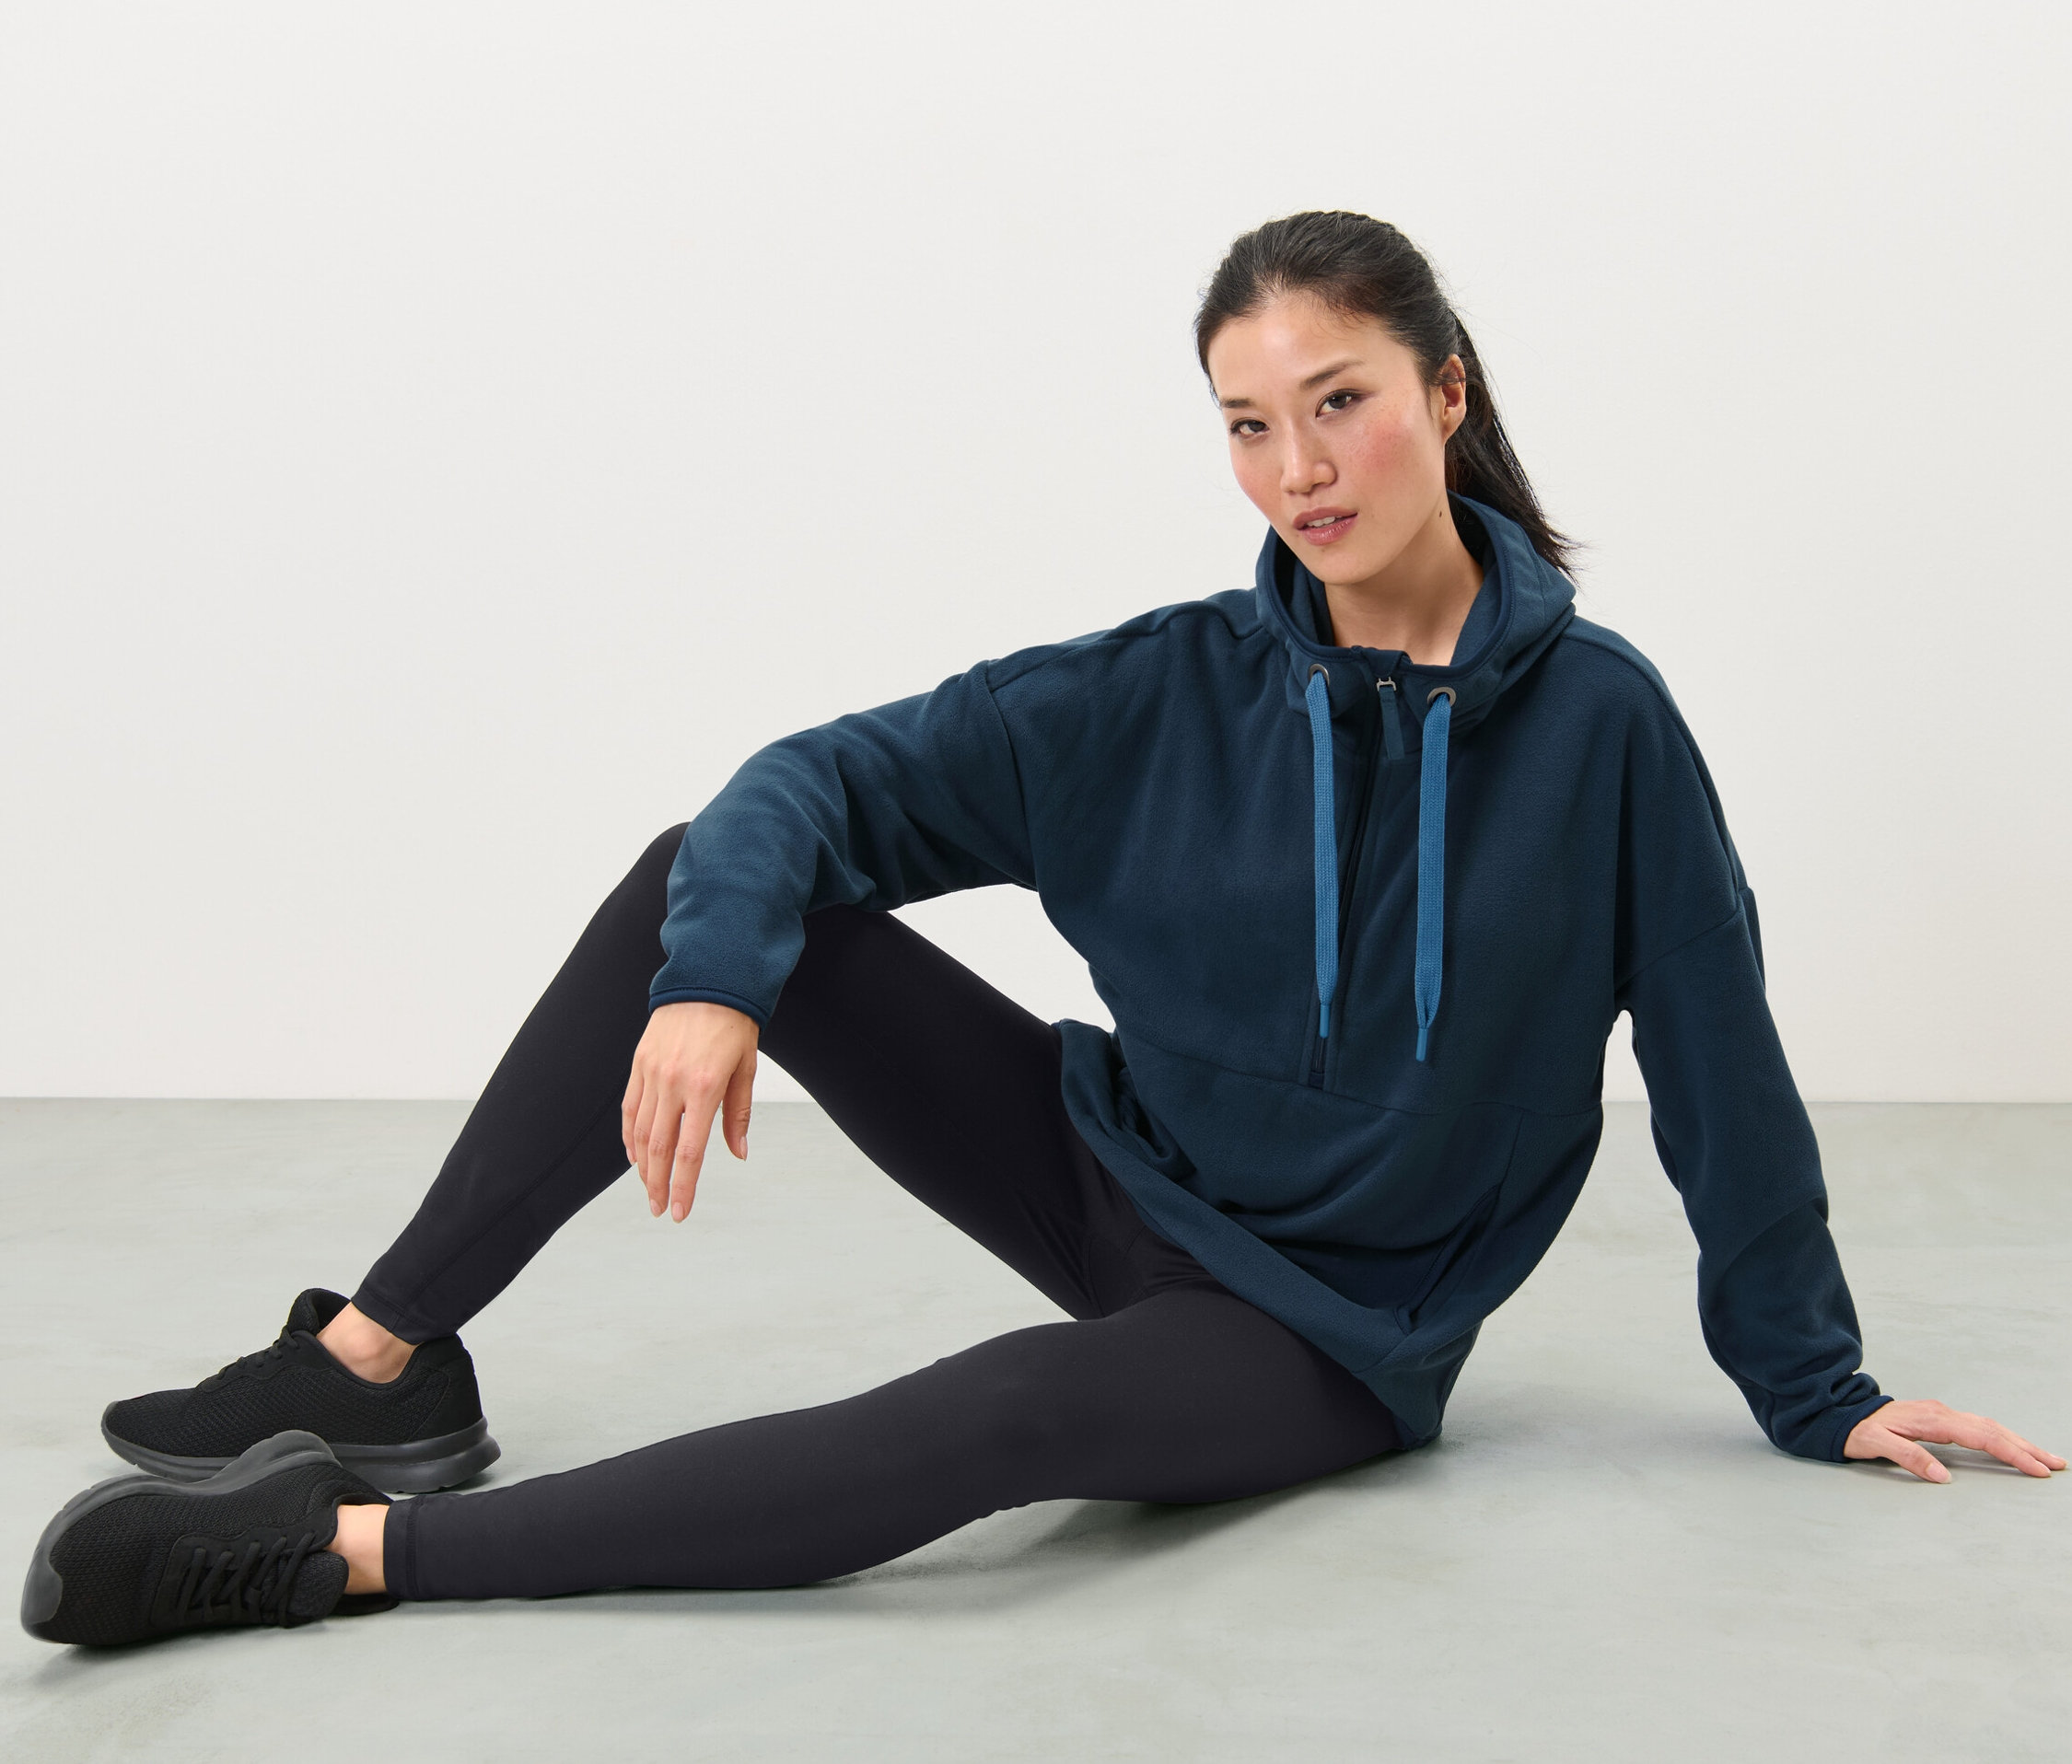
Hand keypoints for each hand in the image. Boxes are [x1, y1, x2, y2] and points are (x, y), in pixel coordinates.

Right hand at [620, 1001, 759, 1222]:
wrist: (708, 979)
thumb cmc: (735, 1025)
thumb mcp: (747, 1068)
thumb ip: (738, 1114)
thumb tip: (738, 1153)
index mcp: (705, 1087)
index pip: (690, 1151)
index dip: (684, 1187)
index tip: (680, 1213)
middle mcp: (673, 1082)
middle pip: (659, 1148)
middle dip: (658, 1185)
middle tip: (660, 1210)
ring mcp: (652, 1072)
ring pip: (640, 1132)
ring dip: (642, 1167)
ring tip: (649, 1190)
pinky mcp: (639, 1063)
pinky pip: (630, 1108)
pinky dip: (630, 1136)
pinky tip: (635, 1156)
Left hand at [1844, 1399, 2064, 1482]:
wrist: (1841, 1412)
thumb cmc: (1857, 1430)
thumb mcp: (1875, 1444)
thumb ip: (1908, 1457)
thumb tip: (1943, 1476)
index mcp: (1932, 1420)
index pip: (1982, 1437)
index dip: (2012, 1453)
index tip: (2037, 1468)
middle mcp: (1941, 1414)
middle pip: (1993, 1429)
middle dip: (2026, 1448)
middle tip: (2056, 1464)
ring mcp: (1941, 1414)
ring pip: (1988, 1426)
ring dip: (2017, 1442)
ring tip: (2043, 1458)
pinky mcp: (1939, 1418)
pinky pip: (1977, 1426)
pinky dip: (1999, 1437)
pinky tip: (2010, 1446)